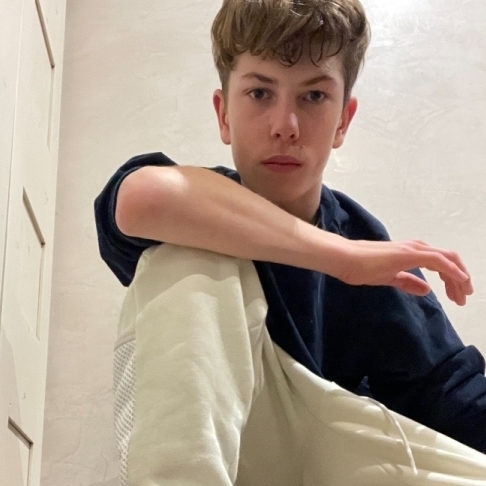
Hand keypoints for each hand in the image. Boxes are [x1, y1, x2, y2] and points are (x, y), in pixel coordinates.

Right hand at [340, 239, 472, 304]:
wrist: (344, 258)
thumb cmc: (360, 267)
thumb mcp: (389, 278)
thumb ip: (408, 282)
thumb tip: (427, 289)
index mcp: (410, 253)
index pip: (441, 262)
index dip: (453, 278)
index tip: (456, 296)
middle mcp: (415, 247)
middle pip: (449, 259)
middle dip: (460, 279)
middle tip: (463, 298)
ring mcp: (412, 249)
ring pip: (447, 258)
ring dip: (459, 277)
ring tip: (462, 295)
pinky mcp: (408, 254)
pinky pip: (438, 260)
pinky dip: (452, 270)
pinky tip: (459, 280)